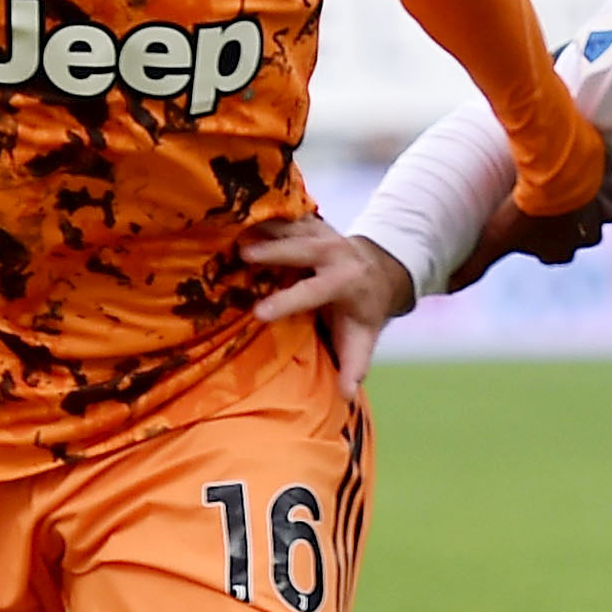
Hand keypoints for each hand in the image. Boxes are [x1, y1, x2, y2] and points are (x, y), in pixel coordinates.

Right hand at [245, 215, 417, 398]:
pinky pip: (287, 217)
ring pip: (292, 227)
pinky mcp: (312, 223)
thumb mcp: (362, 340)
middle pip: (303, 249)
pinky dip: (264, 216)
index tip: (258, 313)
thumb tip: (345, 396)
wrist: (378, 271)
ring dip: (264, 229)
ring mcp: (324, 233)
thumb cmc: (363, 313)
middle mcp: (336, 253)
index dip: (286, 301)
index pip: (314, 291)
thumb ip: (354, 366)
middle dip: (275, 251)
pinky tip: (238, 215)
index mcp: (346, 282)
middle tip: (243, 255)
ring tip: (233, 232)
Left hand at [448, 168, 611, 292]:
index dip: (536, 237)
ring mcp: (604, 212)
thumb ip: (473, 264)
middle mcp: (589, 238)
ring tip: (563, 182)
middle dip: (562, 218)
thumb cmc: (523, 206)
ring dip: (584, 199)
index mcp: (561, 253)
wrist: (555, 167)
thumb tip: (445, 288)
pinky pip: (611, 187)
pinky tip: (584, 170)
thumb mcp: (493, 236)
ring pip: (598, 209)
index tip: (524, 221)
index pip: (551, 252)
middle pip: (576, 232)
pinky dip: (601, 179)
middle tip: (541, 198)